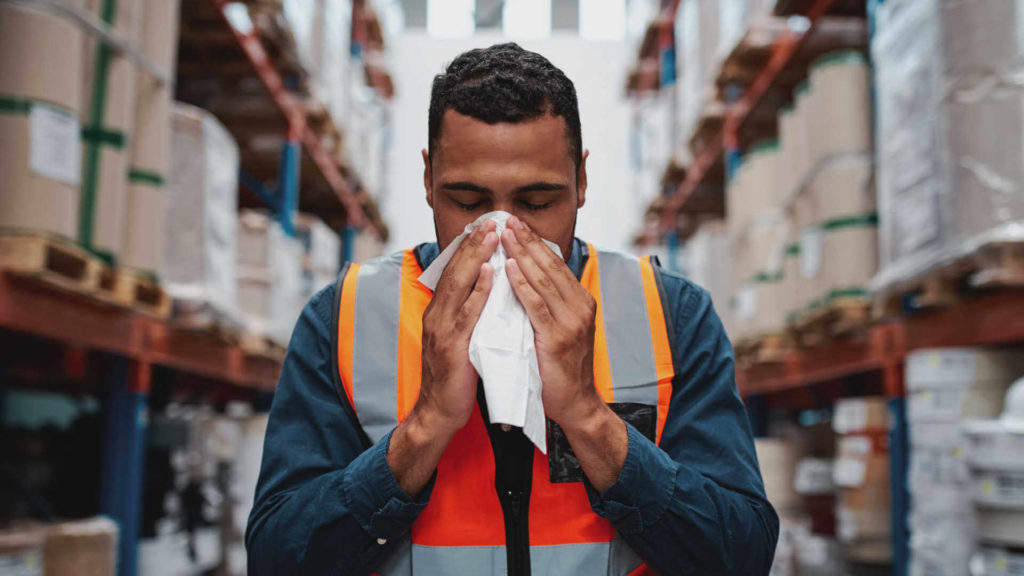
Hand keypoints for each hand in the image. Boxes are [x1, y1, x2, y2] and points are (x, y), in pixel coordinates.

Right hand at [414, 220, 497, 434]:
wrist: (438, 412)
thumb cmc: (455, 377)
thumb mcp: (459, 339)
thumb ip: (468, 315)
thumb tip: (486, 291)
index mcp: (438, 312)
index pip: (453, 272)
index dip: (468, 247)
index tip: (484, 225)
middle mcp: (436, 315)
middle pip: (454, 271)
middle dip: (473, 244)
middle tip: (491, 220)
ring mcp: (442, 330)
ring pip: (459, 285)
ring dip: (477, 258)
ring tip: (492, 236)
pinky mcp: (452, 346)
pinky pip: (468, 313)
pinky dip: (480, 290)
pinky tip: (492, 273)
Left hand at [500, 216, 603, 427]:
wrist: (576, 404)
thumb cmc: (560, 368)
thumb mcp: (558, 328)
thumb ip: (547, 304)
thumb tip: (525, 277)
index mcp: (581, 301)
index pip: (555, 264)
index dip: (534, 241)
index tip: (515, 223)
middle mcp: (580, 307)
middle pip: (550, 265)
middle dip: (527, 240)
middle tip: (507, 219)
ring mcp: (572, 322)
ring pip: (544, 280)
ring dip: (522, 254)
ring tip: (504, 234)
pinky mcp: (559, 338)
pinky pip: (537, 306)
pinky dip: (522, 285)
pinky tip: (509, 268)